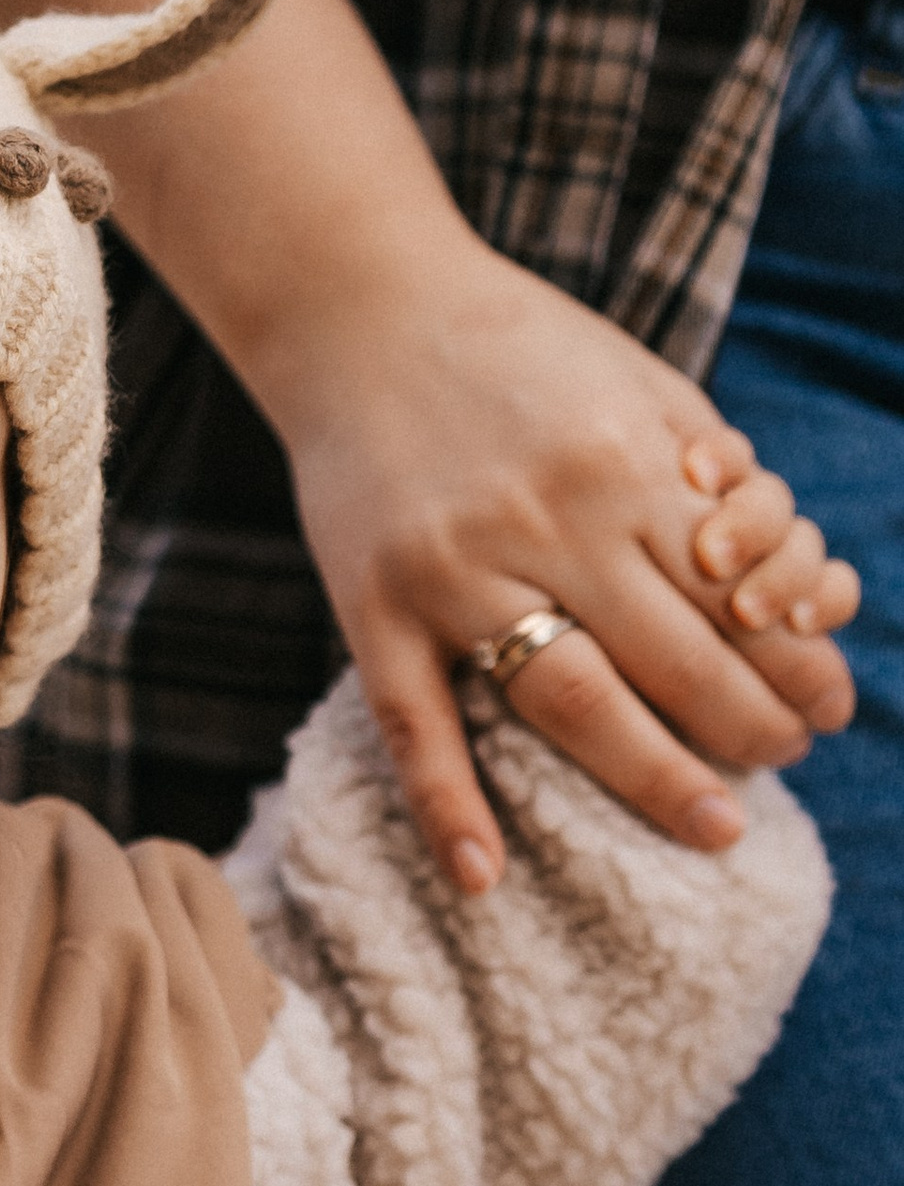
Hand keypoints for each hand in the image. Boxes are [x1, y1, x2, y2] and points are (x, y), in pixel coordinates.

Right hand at [0, 0, 858, 893]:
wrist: (356, 308)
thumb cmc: (516, 349)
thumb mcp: (637, 383)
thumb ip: (705, 476)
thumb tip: (785, 583)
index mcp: (624, 462)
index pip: (739, 595)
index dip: (797, 661)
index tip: (828, 707)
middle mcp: (548, 521)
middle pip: (676, 662)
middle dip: (750, 729)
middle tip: (780, 765)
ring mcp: (453, 570)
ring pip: (568, 702)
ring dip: (653, 777)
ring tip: (718, 828)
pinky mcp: (372, 603)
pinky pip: (413, 720)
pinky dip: (446, 804)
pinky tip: (484, 876)